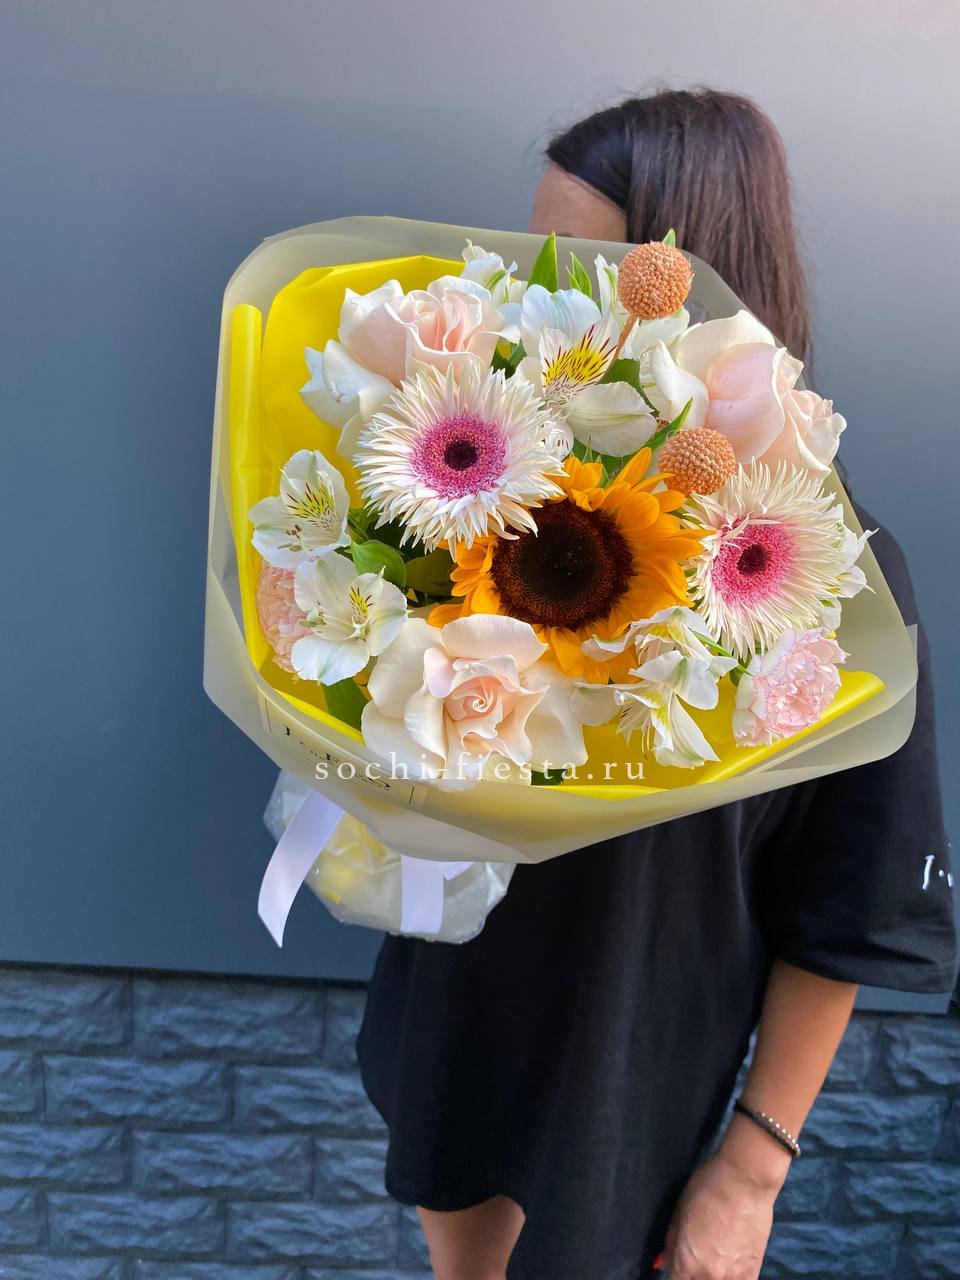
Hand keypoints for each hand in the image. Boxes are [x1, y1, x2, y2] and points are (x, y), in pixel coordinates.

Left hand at [661, 1120, 790, 1279]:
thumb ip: (671, 1244)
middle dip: (690, 1272)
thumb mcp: (679, 1213)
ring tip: (713, 1254)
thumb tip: (664, 1263)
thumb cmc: (706, 1189)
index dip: (674, 1271)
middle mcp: (707, 1276)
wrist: (745, 1181)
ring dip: (710, 1274)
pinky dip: (730, 1277)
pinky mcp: (752, 1273)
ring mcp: (732, 1277)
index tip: (677, 1264)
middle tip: (696, 1252)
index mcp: (685, 1262)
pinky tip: (728, 1264)